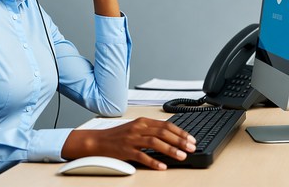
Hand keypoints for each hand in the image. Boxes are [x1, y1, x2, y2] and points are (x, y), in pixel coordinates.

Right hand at [62, 117, 196, 169]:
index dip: (180, 132)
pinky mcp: (126, 150)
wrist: (99, 140)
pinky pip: (142, 156)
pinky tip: (162, 166)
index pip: (165, 125)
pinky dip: (153, 161)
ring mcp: (132, 139)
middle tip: (191, 147)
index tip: (191, 139)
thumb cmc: (118, 135)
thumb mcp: (135, 128)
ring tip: (181, 156)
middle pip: (162, 132)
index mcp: (142, 122)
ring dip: (170, 150)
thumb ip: (151, 130)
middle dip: (179, 140)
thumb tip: (170, 135)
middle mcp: (138, 128)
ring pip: (154, 142)